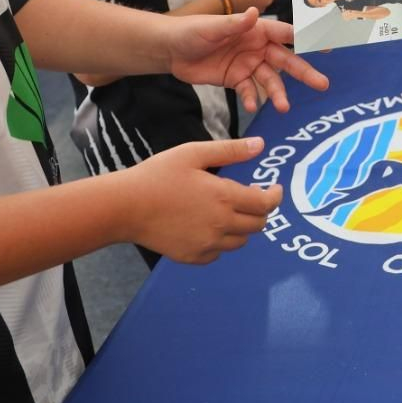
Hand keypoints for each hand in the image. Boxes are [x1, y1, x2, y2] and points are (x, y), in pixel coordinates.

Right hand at [122, 137, 284, 262]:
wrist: (126, 207)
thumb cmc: (158, 175)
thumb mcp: (194, 153)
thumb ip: (231, 151)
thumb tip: (261, 145)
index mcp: (224, 197)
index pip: (265, 204)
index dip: (275, 196)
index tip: (274, 188)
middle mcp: (221, 224)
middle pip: (258, 225)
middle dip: (261, 211)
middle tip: (251, 197)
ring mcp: (208, 244)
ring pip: (241, 240)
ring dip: (242, 226)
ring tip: (228, 210)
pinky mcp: (194, 257)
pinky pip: (219, 252)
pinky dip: (221, 241)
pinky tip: (208, 226)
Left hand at [163, 9, 327, 112]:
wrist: (171, 50)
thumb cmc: (192, 31)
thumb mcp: (213, 27)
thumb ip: (235, 24)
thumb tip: (254, 13)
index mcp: (256, 29)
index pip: (286, 33)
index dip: (307, 39)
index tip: (327, 47)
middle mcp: (257, 47)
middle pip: (286, 61)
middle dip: (304, 72)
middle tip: (322, 84)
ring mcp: (247, 65)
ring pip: (270, 80)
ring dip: (278, 93)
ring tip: (284, 107)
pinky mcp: (235, 79)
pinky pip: (249, 91)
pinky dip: (251, 99)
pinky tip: (252, 106)